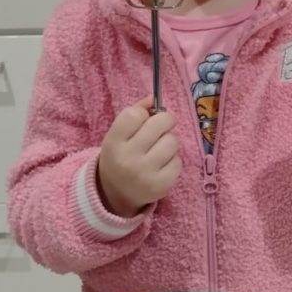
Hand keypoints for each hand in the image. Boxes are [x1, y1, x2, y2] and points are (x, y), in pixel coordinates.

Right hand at [96, 97, 181, 217]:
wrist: (116, 194)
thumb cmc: (121, 155)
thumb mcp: (119, 134)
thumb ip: (135, 111)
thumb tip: (155, 97)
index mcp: (113, 143)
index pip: (134, 114)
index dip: (143, 113)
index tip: (144, 119)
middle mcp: (128, 159)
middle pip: (159, 123)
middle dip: (165, 120)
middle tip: (162, 126)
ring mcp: (145, 174)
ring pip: (172, 141)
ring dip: (169, 141)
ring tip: (159, 148)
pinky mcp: (162, 186)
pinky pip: (178, 161)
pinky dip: (173, 160)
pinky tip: (162, 165)